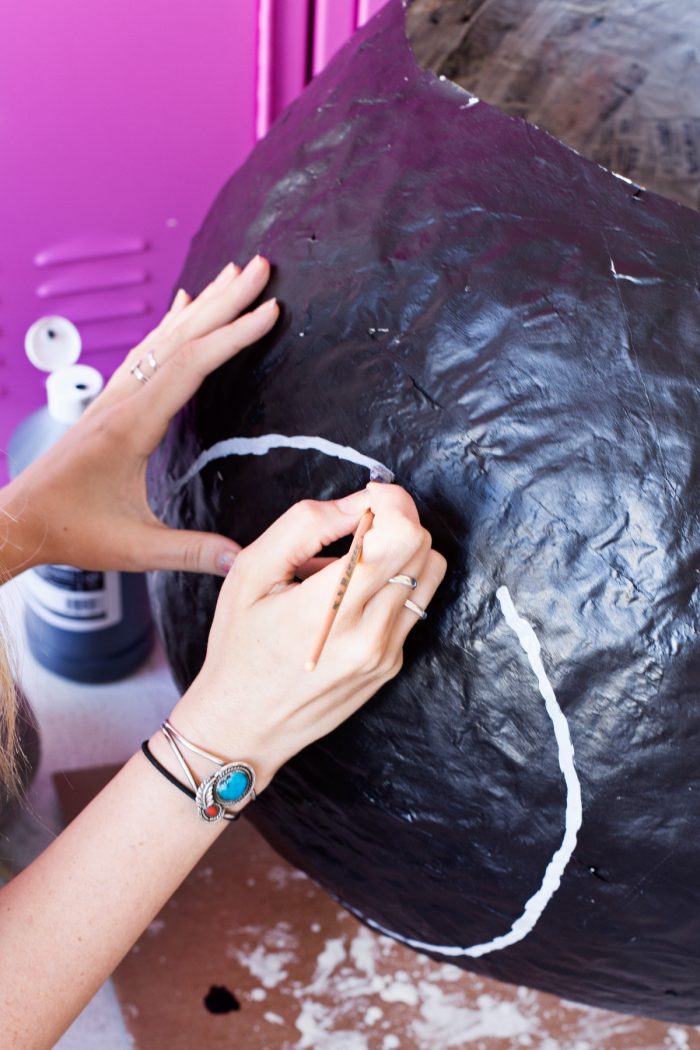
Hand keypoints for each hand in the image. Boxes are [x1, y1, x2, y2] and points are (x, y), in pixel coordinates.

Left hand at [7, 257, 278, 575]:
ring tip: (233, 274)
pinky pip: (148, 348)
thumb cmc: (71, 531)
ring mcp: (115, 395)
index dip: (233, 335)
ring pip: (164, 336)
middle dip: (225, 299)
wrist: (20, 519)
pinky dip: (172, 322)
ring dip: (202, 303)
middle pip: (181, 335)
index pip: (191, 365)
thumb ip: (191, 552)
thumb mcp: (134, 548)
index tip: (269, 311)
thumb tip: (242, 559)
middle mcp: (122, 399)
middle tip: (260, 268)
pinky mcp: (112, 401)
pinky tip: (183, 304)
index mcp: (132, 425)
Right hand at [168, 482, 446, 791]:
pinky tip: (352, 596)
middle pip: (422, 549)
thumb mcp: (251, 572)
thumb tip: (358, 502)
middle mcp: (368, 633)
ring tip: (354, 561)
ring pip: (428, 575)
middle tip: (355, 525)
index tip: (371, 496)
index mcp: (330, 607)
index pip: (401, 537)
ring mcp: (386, 653)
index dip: (394, 503)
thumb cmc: (238, 648)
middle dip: (396, 521)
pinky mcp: (391, 665)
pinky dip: (392, 585)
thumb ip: (305, 525)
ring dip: (402, 552)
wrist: (243, 726)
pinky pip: (412, 606)